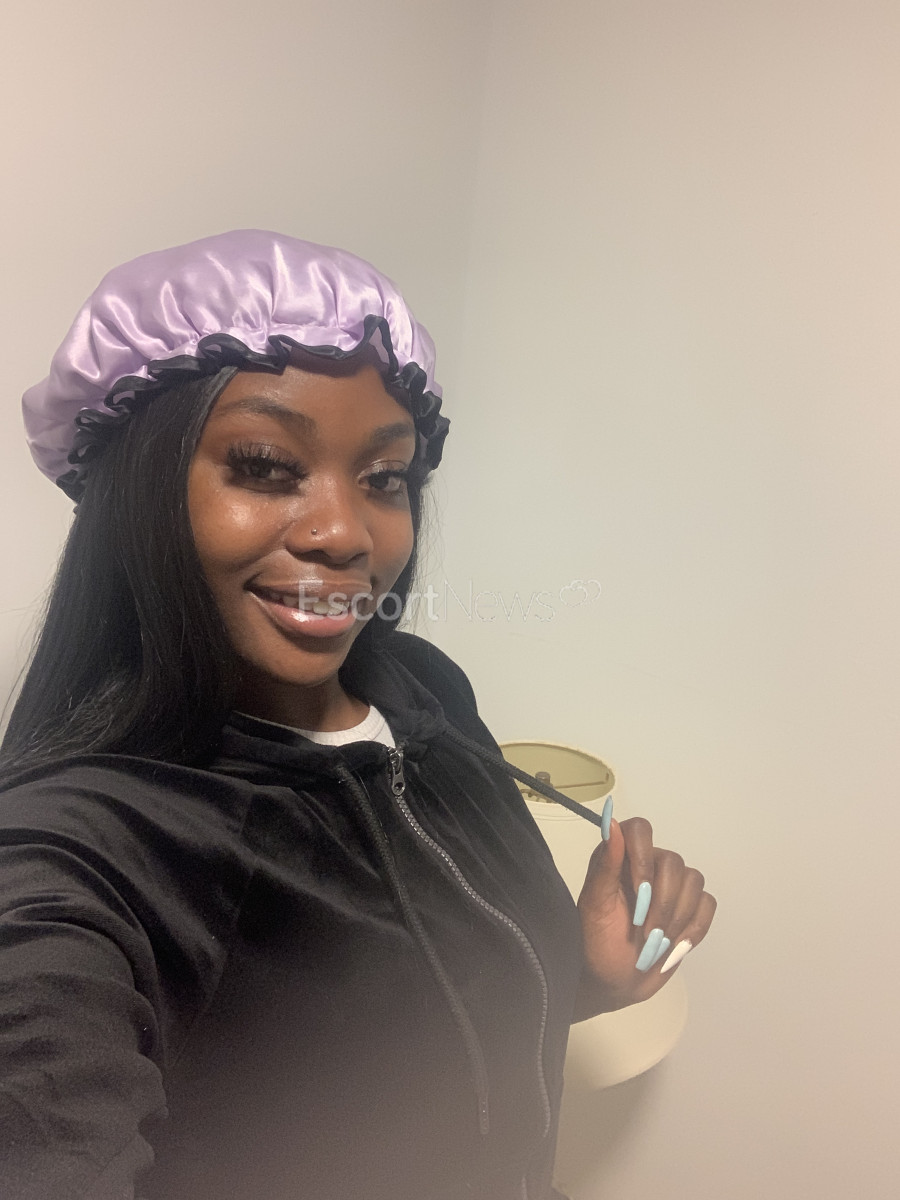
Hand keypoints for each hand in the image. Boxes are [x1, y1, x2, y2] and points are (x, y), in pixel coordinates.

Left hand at [573, 815, 715, 1018]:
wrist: (614, 983)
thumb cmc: (597, 944)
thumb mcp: (595, 906)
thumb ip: (605, 865)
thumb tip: (612, 823)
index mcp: (620, 859)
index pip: (640, 829)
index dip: (644, 857)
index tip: (639, 891)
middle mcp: (648, 865)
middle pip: (673, 862)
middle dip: (662, 902)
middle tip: (644, 931)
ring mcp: (672, 887)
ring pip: (694, 881)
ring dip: (676, 917)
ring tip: (656, 942)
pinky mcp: (690, 909)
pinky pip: (707, 904)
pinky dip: (695, 926)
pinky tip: (676, 945)